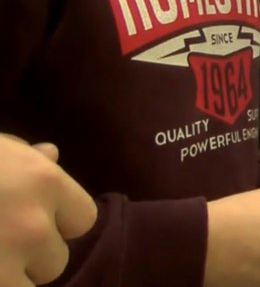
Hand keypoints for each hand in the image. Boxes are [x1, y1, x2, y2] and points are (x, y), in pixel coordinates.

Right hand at [0, 135, 96, 286]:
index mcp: (42, 182)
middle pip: (56, 259)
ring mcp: (6, 261)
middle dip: (33, 255)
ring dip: (13, 275)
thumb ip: (26, 158)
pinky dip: (2, 283)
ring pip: (29, 284)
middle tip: (5, 238)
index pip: (84, 219)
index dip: (59, 222)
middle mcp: (33, 226)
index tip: (34, 219)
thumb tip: (51, 154)